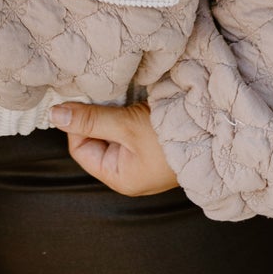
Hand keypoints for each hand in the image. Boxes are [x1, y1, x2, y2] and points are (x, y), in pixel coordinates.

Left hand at [49, 99, 178, 196]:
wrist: (217, 135)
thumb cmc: (173, 140)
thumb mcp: (126, 127)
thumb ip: (90, 120)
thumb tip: (55, 115)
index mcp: (119, 177)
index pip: (80, 149)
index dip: (79, 124)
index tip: (85, 101)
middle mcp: (129, 171)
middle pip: (96, 139)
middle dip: (98, 116)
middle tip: (106, 96)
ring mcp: (143, 158)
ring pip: (113, 130)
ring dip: (114, 112)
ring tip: (122, 98)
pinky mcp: (154, 143)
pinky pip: (130, 127)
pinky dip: (128, 112)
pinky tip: (134, 101)